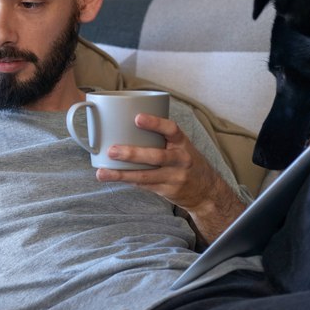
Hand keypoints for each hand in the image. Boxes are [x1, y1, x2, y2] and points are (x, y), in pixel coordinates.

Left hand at [95, 113, 243, 239]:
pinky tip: (112, 178)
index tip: (137, 118)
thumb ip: (161, 137)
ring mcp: (174, 177)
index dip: (155, 123)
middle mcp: (180, 160)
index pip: (171, 129)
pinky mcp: (167, 190)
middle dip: (132, 154)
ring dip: (122, 174)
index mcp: (182, 143)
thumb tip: (126, 123)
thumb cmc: (186, 161)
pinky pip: (144, 185)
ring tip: (102, 173)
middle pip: (156, 156)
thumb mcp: (181, 146)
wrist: (207, 191)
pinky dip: (127, 180)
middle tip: (112, 150)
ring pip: (145, 175)